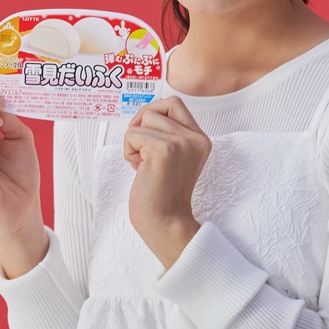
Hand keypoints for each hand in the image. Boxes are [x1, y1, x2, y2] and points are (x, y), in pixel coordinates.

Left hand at [124, 97, 208, 267]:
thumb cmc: (162, 195)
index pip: (174, 104)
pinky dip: (129, 151)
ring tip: (143, 163)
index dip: (153, 113)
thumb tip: (143, 113)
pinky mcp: (164, 150)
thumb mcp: (173, 158)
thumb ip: (167, 135)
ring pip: (144, 119)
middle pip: (157, 107)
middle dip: (141, 124)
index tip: (146, 136)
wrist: (165, 224)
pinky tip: (139, 169)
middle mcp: (195, 138)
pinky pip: (133, 134)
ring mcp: (181, 143)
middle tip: (140, 148)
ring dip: (134, 140)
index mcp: (200, 139)